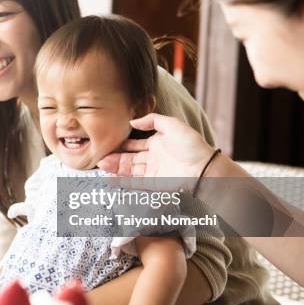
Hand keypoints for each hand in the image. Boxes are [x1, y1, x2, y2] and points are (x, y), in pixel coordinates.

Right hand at [98, 113, 213, 190]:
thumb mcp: (173, 125)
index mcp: (157, 144)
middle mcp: (153, 158)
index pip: (134, 145)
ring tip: (101, 165)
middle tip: (100, 157)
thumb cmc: (191, 145)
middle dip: (114, 158)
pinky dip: (122, 182)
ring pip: (129, 170)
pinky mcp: (154, 184)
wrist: (203, 168)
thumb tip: (133, 122)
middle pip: (129, 158)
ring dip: (115, 168)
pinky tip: (110, 179)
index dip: (122, 144)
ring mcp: (153, 172)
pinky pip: (135, 183)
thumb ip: (153, 120)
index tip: (108, 143)